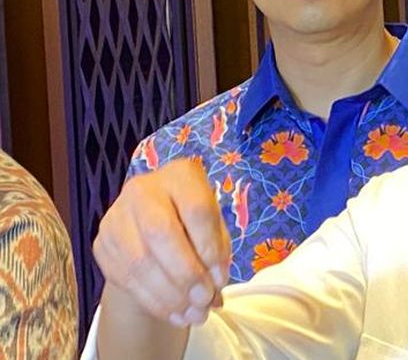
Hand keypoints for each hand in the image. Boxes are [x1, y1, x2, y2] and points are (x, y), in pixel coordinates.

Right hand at [93, 158, 230, 326]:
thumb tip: (214, 287)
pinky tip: (175, 315)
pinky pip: (125, 278)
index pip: (196, 210)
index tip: (222, 278)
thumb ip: (217, 251)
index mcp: (180, 175)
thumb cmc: (193, 223)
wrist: (150, 225)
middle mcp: (143, 189)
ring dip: (170, 295)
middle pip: (161, 233)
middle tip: (205, 300)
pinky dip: (154, 302)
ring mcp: (116, 216)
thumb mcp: (213, 228)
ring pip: (139, 261)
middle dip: (186, 274)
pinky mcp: (101, 243)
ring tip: (194, 315)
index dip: (210, 248)